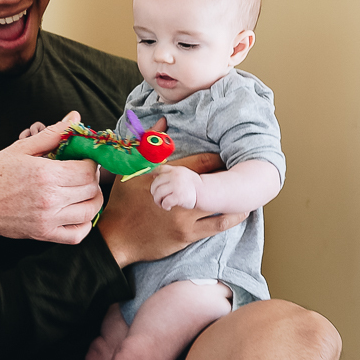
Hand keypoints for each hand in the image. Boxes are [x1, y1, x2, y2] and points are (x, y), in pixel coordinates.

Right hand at [0, 112, 102, 244]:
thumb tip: (75, 118)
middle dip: (92, 178)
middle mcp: (50, 198)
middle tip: (81, 172)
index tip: (82, 158)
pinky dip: (84, 224)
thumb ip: (52, 134)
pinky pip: (77, 234)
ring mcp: (48, 219)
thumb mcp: (21, 148)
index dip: (90, 161)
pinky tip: (77, 212)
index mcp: (45, 174)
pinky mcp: (44, 234)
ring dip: (92, 199)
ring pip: (89, 212)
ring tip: (82, 191)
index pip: (88, 169)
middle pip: (91, 189)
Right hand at [96, 150, 246, 267]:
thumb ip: (149, 144)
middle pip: (215, 181)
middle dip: (229, 174)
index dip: (217, 157)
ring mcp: (183, 217)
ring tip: (243, 188)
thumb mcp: (130, 170)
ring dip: (235, 195)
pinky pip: (218, 225)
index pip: (201, 162)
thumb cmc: (122, 204)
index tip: (225, 154)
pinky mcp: (187, 235)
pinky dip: (233, 216)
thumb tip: (163, 121)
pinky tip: (241, 210)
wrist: (116, 238)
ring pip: (220, 203)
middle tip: (239, 169)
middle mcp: (176, 196)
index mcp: (165, 178)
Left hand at [149, 165, 202, 209]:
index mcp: (175, 170)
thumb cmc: (192, 186)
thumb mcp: (182, 174)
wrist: (206, 192)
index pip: (160, 169)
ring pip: (158, 193)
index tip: (149, 178)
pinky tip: (168, 207)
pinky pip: (165, 202)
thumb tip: (152, 175)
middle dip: (154, 192)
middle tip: (157, 198)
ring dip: (158, 200)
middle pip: (156, 183)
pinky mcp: (178, 196)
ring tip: (162, 204)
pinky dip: (164, 206)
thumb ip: (169, 174)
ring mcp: (176, 185)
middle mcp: (175, 176)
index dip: (152, 173)